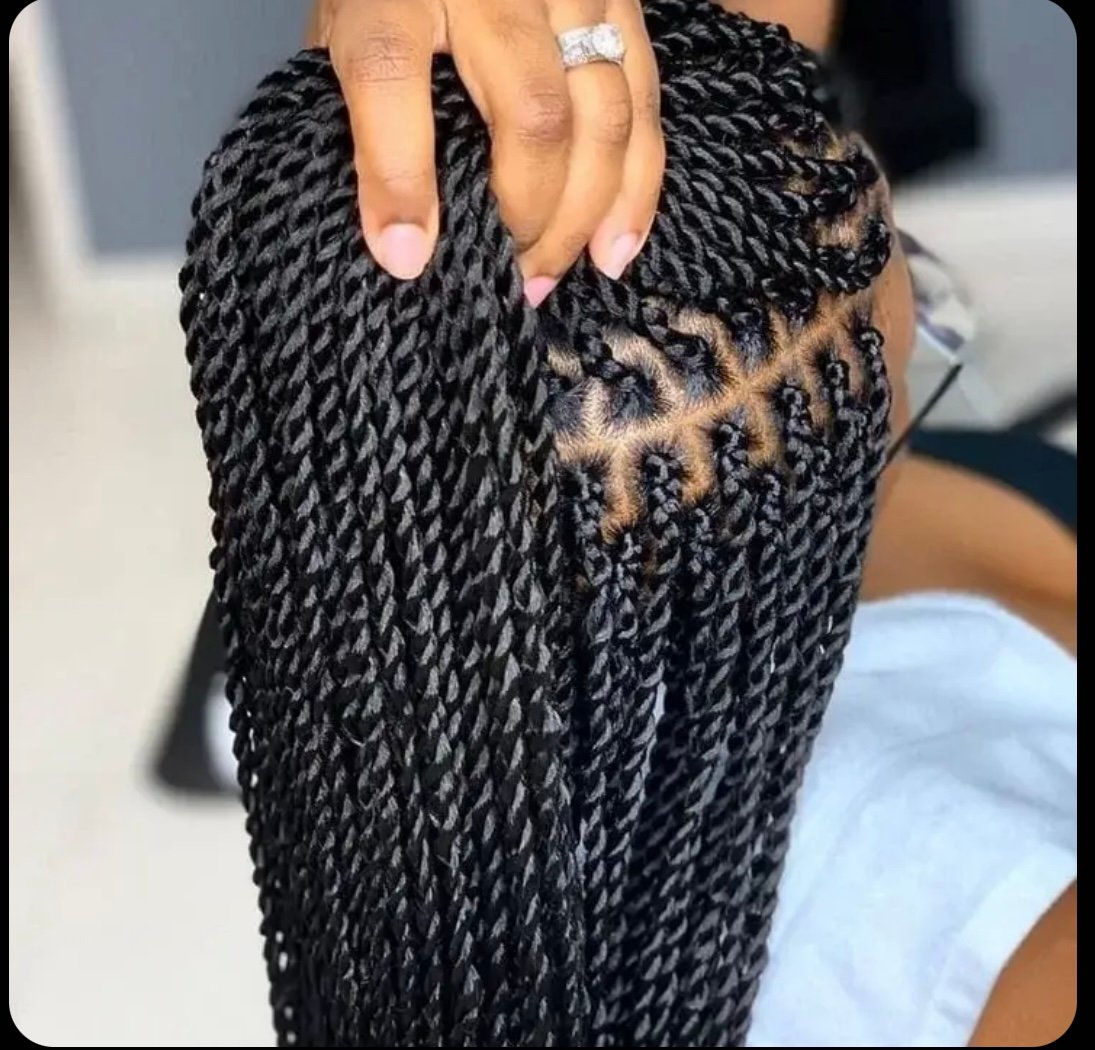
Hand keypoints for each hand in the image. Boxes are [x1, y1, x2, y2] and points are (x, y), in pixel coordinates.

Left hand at [308, 0, 664, 302]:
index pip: (391, 75)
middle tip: (507, 279)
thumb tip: (396, 233)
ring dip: (584, 218)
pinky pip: (646, 105)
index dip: (398, 179)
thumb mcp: (348, 24)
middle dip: (525, 217)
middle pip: (532, 116)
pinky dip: (637, 189)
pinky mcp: (623, 2)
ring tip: (548, 278)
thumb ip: (360, 107)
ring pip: (604, 118)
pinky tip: (614, 250)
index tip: (405, 258)